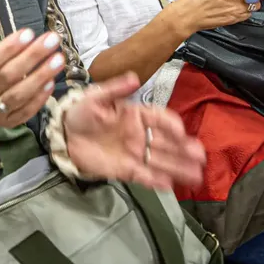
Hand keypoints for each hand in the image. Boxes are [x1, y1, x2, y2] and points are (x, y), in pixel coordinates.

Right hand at [0, 21, 66, 148]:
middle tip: (52, 40)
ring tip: (59, 59)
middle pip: (8, 75)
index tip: (29, 33)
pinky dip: (40, 98)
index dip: (8, 48)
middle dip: (32, 56)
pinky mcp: (10, 121)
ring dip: (40, 76)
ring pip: (19, 95)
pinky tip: (52, 82)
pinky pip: (26, 111)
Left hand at [65, 72, 205, 189]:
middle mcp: (140, 135)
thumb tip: (134, 77)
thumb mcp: (96, 96)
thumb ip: (115, 88)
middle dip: (184, 150)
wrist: (63, 135)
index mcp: (136, 114)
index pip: (159, 119)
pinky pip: (144, 176)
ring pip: (160, 162)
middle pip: (167, 143)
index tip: (180, 131)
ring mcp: (134, 153)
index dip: (171, 125)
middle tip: (200, 156)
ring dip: (178, 168)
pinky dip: (156, 181)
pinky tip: (170, 185)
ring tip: (196, 175)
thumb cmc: (81, 111)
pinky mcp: (125, 170)